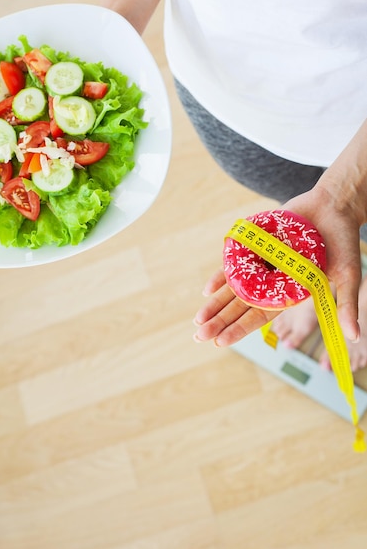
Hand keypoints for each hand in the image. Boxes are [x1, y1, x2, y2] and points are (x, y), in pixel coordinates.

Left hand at [194, 182, 362, 345]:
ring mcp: (262, 265)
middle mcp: (272, 283)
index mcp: (289, 294)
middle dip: (221, 321)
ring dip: (215, 303)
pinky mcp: (256, 247)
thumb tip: (354, 337)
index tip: (220, 342)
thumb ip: (345, 306)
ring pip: (234, 288)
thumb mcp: (347, 275)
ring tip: (197, 320)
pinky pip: (234, 264)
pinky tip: (206, 290)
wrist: (332, 207)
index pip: (260, 317)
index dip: (240, 329)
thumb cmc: (343, 242)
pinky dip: (220, 276)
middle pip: (241, 307)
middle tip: (199, 336)